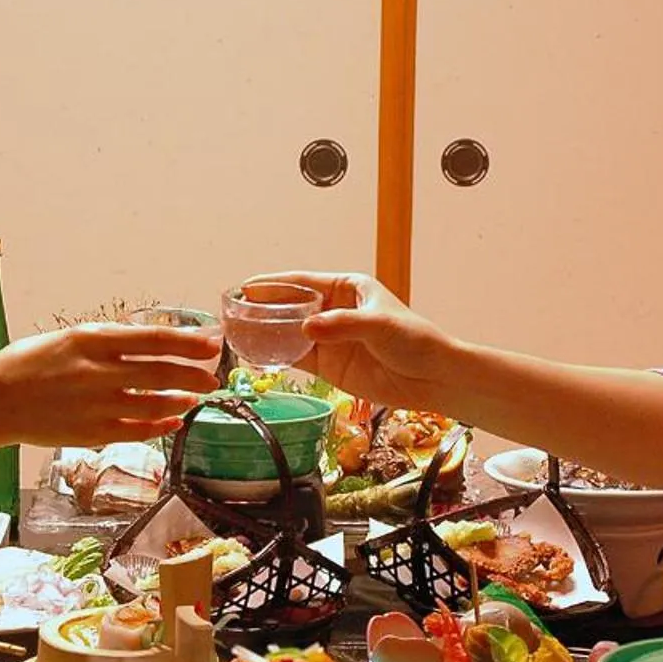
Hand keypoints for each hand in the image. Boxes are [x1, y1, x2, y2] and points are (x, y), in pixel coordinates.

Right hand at [0, 323, 217, 446]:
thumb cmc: (27, 365)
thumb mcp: (68, 339)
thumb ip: (108, 342)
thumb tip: (150, 344)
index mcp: (91, 340)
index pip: (153, 339)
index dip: (188, 342)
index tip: (211, 343)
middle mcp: (98, 372)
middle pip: (161, 372)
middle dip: (193, 374)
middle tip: (212, 376)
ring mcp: (97, 405)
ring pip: (154, 404)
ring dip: (181, 400)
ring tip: (195, 397)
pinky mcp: (93, 432)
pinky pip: (137, 430)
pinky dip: (161, 426)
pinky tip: (174, 421)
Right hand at [250, 269, 461, 411]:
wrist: (432, 378)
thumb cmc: (415, 342)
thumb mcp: (380, 325)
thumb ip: (343, 325)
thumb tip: (307, 328)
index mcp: (348, 288)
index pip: (302, 282)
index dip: (272, 284)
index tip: (246, 286)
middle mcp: (334, 310)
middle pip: (290, 305)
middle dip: (261, 307)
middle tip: (231, 310)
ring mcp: (329, 338)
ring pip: (288, 332)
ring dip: (263, 331)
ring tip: (233, 331)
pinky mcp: (329, 365)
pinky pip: (295, 357)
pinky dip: (275, 355)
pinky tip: (254, 353)